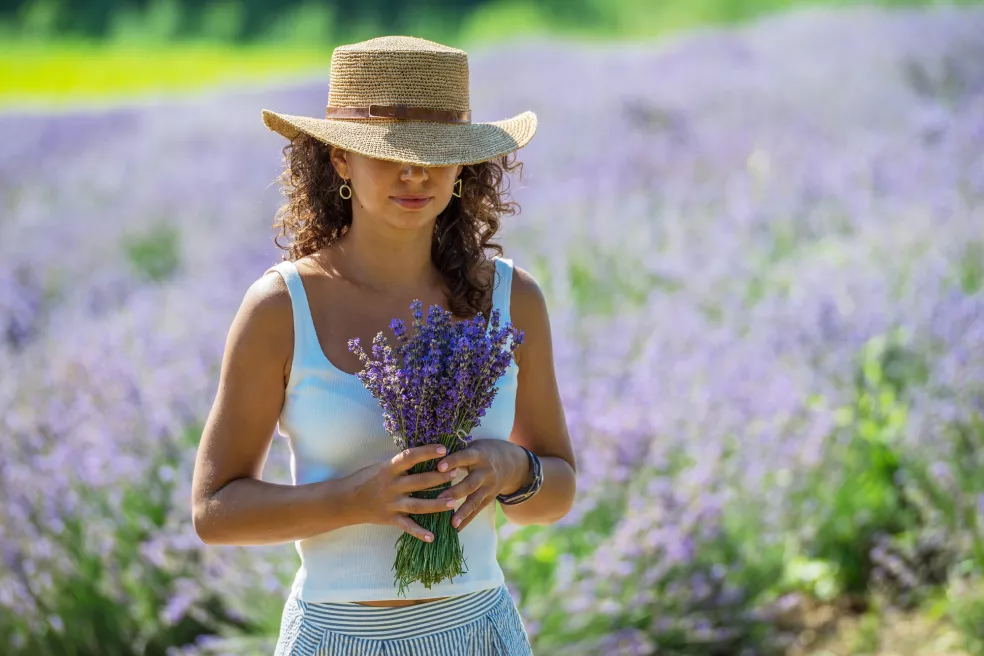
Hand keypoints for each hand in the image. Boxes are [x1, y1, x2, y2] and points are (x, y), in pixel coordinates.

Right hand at [342, 444, 461, 542]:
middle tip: (456, 473)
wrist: (344, 501)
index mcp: (389, 468)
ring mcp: (391, 504)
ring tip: (453, 502)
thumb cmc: (365, 479)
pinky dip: (419, 533)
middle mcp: (392, 486)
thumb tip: (425, 454)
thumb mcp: (382, 466)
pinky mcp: (390, 519)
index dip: (427, 452)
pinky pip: (407, 526)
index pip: (410, 457)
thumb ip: (401, 464)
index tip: (443, 449)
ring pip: (418, 505)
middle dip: (439, 478)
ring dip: (437, 504)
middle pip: (420, 482)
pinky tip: (432, 537)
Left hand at [434, 439, 529, 531]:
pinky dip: (467, 520)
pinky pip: (477, 510)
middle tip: (439, 498)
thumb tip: (430, 452)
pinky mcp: (489, 498)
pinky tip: (456, 529)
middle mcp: (485, 472)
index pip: (465, 457)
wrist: (512, 464)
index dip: (453, 461)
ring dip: (463, 512)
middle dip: (455, 492)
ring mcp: (489, 487)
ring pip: (475, 500)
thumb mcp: (474, 446)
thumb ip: (457, 450)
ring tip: (452, 523)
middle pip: (470, 483)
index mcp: (479, 455)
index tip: (439, 466)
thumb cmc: (483, 451)